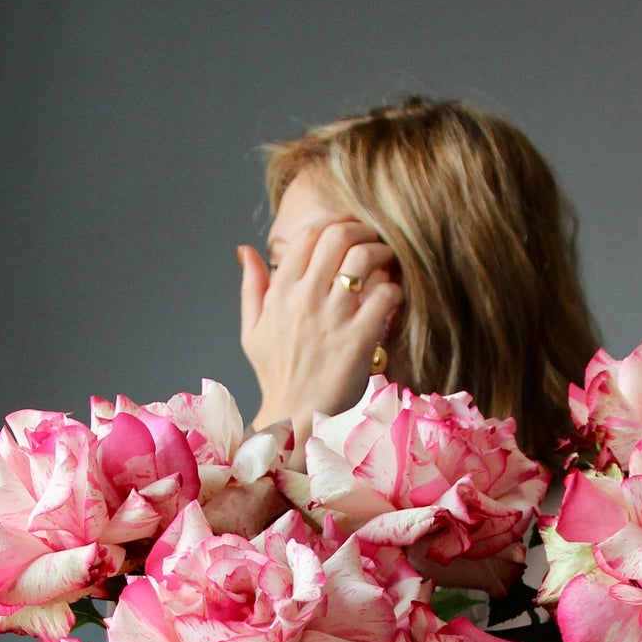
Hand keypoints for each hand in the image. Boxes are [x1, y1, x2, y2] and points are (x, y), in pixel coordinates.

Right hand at [240, 216, 401, 443]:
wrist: (294, 416)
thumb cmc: (275, 374)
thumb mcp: (252, 330)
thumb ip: (251, 287)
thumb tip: (246, 250)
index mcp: (281, 292)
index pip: (308, 235)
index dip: (332, 225)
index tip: (345, 232)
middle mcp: (305, 299)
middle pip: (338, 237)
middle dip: (361, 230)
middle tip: (372, 239)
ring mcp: (333, 319)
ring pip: (364, 259)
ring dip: (381, 253)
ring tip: (387, 262)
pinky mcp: (359, 340)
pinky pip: (384, 295)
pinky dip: (394, 288)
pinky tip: (393, 296)